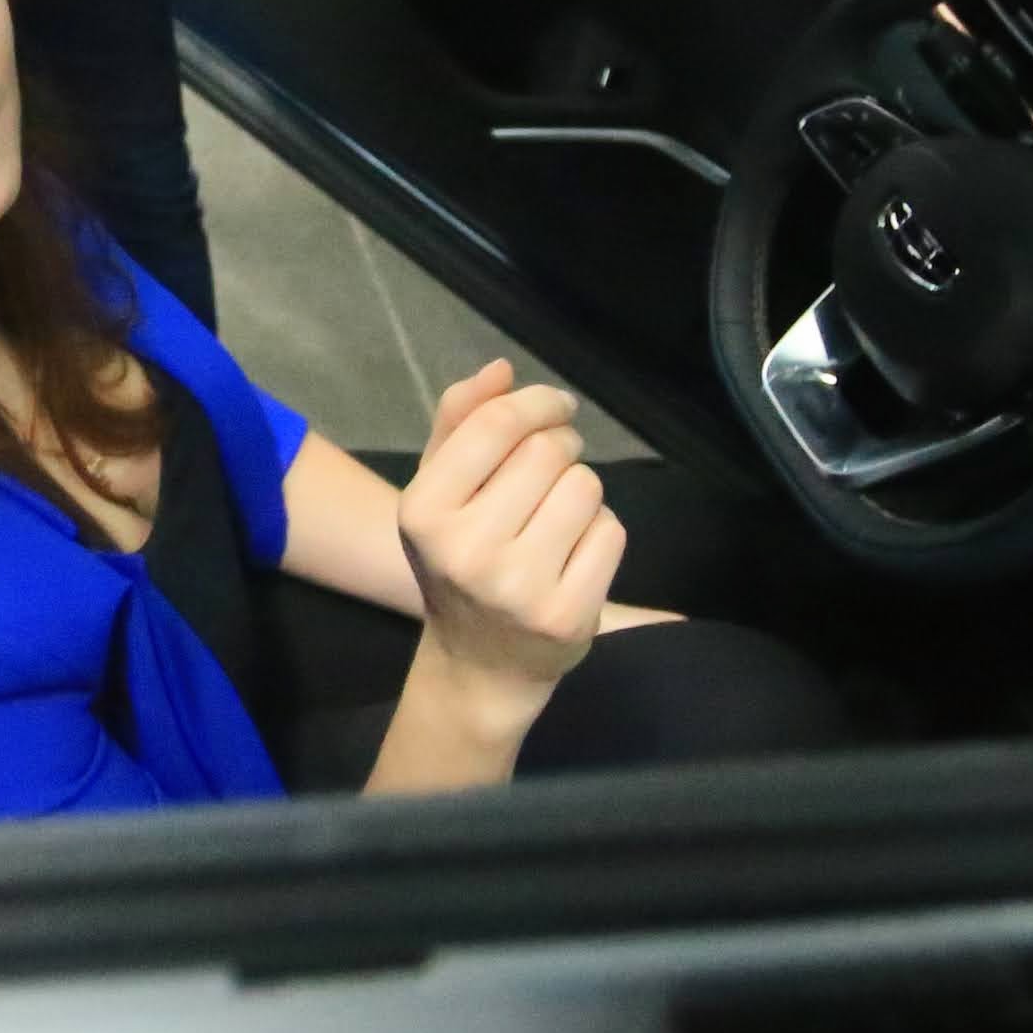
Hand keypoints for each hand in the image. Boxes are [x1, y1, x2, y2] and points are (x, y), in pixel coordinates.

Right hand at [395, 360, 624, 705]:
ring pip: (585, 488)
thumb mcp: (440, 491)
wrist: (480, 663)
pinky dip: (600, 533)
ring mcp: (518, 588)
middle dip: (561, 448)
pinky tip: (572, 556)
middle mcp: (465, 549)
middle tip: (551, 472)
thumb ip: (460, 422)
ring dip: (581, 492)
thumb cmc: (460, 559)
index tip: (556, 407)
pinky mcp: (566, 615)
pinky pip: (610, 532)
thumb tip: (501, 369)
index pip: (499, 424)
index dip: (539, 402)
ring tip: (556, 519)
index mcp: (423, 510)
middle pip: (548, 451)